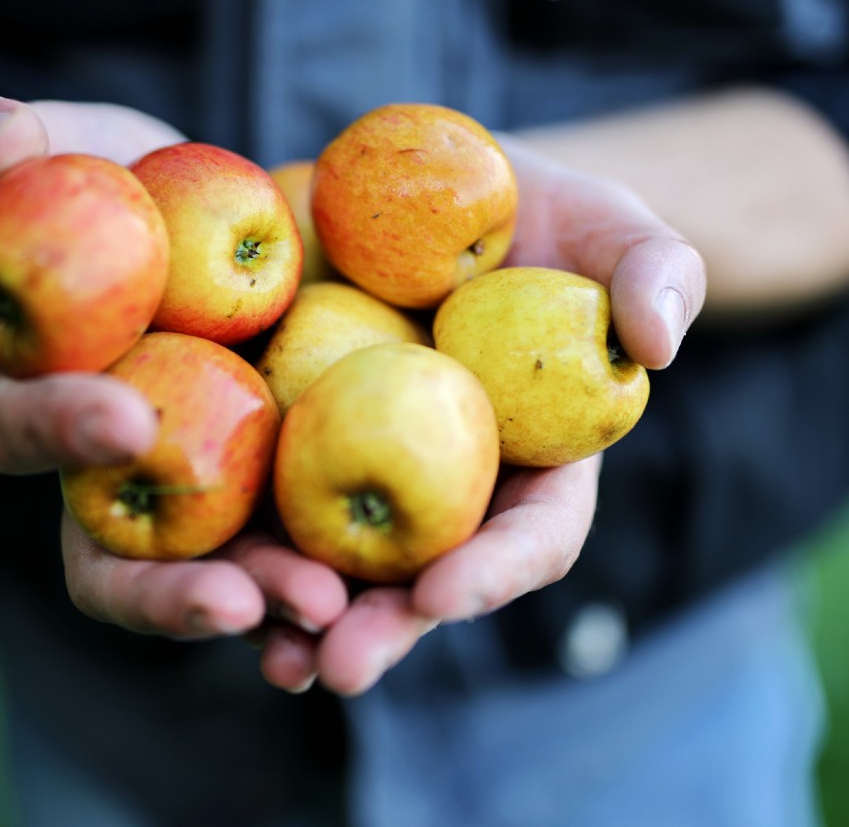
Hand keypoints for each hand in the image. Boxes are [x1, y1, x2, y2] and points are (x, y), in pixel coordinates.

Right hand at [0, 94, 351, 649]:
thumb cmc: (167, 190)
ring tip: (326, 616)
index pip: (23, 433)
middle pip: (116, 564)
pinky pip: (319, 580)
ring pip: (221, 591)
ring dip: (267, 608)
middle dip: (163, 590)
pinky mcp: (302, 517)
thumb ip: (40, 144)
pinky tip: (400, 608)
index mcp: (54, 399)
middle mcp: (124, 480)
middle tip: (231, 595)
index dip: (58, 430)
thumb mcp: (109, 152)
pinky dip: (354, 608)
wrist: (291, 222)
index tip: (127, 413)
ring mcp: (213, 512)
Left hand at [0, 97, 705, 696]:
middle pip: (418, 580)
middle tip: (339, 664)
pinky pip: (246, 501)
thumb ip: (652, 270)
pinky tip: (190, 569)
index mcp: (529, 463)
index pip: (530, 536)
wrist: (415, 184)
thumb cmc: (532, 213)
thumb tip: (658, 348)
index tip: (444, 592)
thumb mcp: (603, 226)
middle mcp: (442, 487)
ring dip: (289, 614)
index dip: (495, 572)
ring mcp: (356, 468)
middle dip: (381, 630)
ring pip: (327, 564)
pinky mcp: (278, 434)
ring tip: (258, 645)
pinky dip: (221, 542)